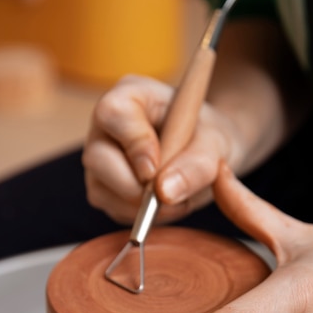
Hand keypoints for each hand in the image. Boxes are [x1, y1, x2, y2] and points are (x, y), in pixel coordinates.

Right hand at [82, 74, 242, 224]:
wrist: (207, 154)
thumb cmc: (208, 136)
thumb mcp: (215, 144)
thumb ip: (197, 164)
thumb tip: (164, 193)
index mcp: (130, 96)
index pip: (114, 114)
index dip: (134, 144)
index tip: (156, 169)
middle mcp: (106, 127)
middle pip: (97, 158)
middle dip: (135, 186)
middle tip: (172, 196)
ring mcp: (100, 160)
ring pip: (102, 191)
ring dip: (142, 206)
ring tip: (179, 198)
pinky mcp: (105, 190)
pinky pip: (114, 211)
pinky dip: (143, 217)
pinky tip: (166, 205)